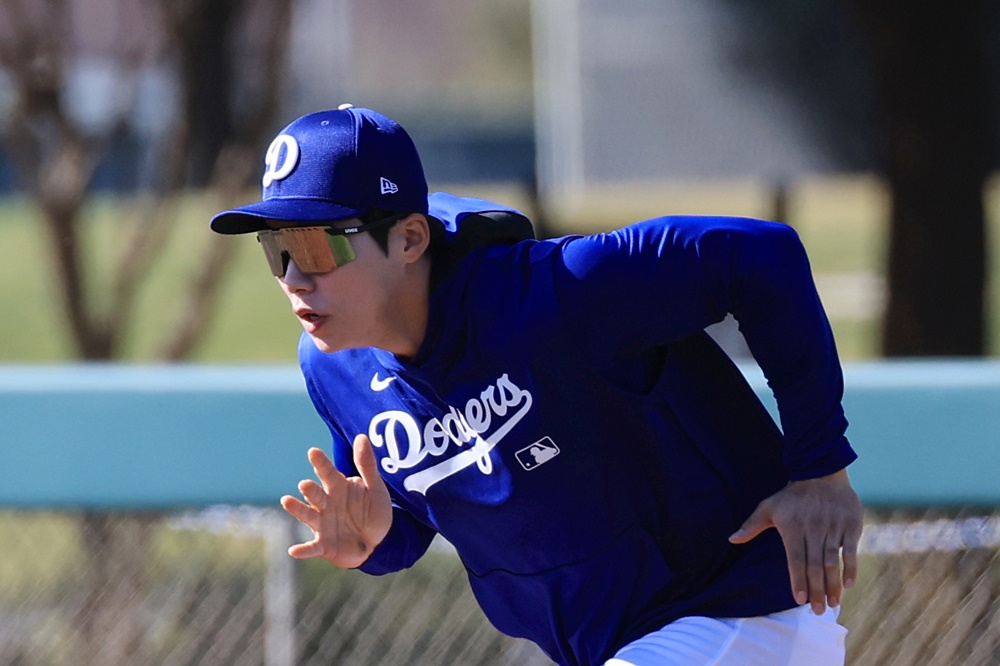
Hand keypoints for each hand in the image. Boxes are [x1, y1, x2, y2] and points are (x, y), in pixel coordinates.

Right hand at [280, 434, 391, 568]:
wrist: (381, 542)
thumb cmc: (374, 512)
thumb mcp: (375, 487)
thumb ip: (367, 464)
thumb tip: (360, 436)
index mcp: (338, 487)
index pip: (328, 473)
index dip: (321, 463)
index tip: (313, 451)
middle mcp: (326, 504)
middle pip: (316, 494)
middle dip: (310, 489)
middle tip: (305, 484)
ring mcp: (323, 524)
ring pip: (308, 515)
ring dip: (298, 510)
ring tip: (287, 501)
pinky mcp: (324, 545)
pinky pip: (312, 547)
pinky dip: (303, 550)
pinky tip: (294, 550)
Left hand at [728, 468, 862, 614]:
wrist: (820, 473)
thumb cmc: (791, 496)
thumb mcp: (768, 507)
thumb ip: (751, 526)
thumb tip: (731, 540)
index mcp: (793, 527)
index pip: (795, 559)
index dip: (797, 579)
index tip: (799, 600)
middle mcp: (813, 529)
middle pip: (814, 564)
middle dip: (817, 590)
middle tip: (819, 611)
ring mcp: (833, 527)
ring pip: (832, 560)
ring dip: (833, 584)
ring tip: (833, 604)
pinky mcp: (850, 525)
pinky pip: (850, 549)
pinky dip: (850, 567)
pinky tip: (848, 584)